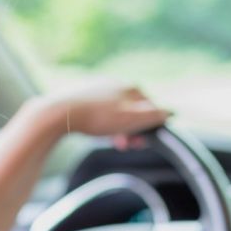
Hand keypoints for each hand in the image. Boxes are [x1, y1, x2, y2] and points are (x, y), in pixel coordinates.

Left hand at [27, 84, 170, 145]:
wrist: (59, 113)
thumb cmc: (97, 118)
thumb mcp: (132, 120)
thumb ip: (154, 116)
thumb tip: (171, 113)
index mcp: (130, 87)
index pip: (151, 108)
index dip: (149, 128)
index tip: (140, 143)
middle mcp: (115, 83)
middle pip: (133, 111)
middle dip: (132, 130)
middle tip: (125, 146)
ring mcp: (98, 88)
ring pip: (116, 112)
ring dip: (118, 129)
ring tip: (112, 142)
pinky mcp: (82, 96)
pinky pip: (99, 112)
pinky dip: (102, 124)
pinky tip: (96, 133)